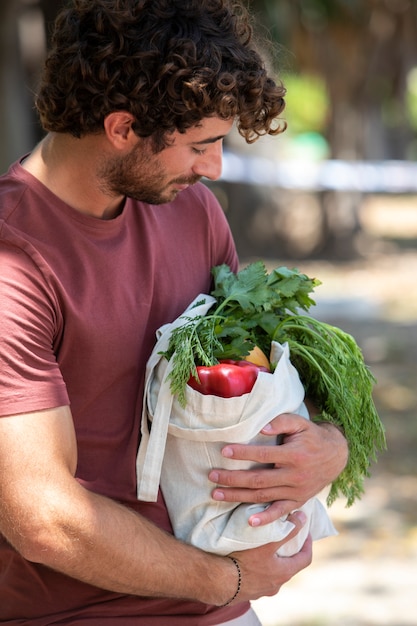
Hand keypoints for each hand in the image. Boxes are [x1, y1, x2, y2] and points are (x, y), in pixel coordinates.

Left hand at [209, 413, 347, 525]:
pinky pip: (280, 512)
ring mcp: (296, 492)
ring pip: (263, 496)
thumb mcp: (300, 423)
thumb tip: (261, 428)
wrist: (336, 455)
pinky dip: (266, 519)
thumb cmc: (312, 435)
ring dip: (238, 496)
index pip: (263, 455)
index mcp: (294, 455)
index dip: (243, 453)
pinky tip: (249, 523)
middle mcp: (294, 476)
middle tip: (212, 476)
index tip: (224, 451)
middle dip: (232, 479)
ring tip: (217, 494)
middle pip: (258, 480)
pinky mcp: (298, 501)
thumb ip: (281, 422)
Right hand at [223, 511, 312, 603]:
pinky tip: (251, 561)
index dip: (308, 544)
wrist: (220, 581)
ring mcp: (263, 590)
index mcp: (284, 573)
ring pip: (274, 574)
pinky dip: (260, 569)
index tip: (305, 533)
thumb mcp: (269, 543)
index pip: (305, 559)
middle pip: (289, 566)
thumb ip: (288, 530)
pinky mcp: (250, 592)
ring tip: (266, 548)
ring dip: (273, 562)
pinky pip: (260, 579)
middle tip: (285, 538)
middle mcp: (277, 585)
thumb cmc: (244, 561)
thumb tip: (302, 517)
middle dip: (289, 552)